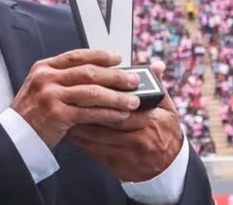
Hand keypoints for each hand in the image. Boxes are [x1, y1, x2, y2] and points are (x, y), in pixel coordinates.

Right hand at [11, 49, 141, 147]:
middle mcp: (46, 78)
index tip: (118, 58)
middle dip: (115, 76)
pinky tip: (120, 116)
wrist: (15, 136)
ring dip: (116, 96)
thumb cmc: (33, 113)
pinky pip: (89, 112)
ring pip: (92, 92)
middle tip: (134, 80)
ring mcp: (51, 95)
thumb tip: (98, 75)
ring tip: (133, 101)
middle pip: (88, 72)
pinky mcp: (57, 114)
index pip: (77, 56)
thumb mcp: (42, 88)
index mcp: (44, 67)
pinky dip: (108, 114)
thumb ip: (63, 79)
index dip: (100, 56)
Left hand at [67, 61, 182, 181]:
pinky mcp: (117, 166)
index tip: (86, 87)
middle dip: (86, 110)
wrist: (169, 168)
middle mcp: (141, 138)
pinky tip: (69, 132)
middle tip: (69, 98)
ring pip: (97, 137)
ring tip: (64, 113)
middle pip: (107, 121)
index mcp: (153, 120)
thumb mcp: (167, 109)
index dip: (103, 97)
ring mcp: (128, 154)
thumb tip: (156, 65)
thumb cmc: (165, 133)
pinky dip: (80, 141)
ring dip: (78, 125)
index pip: (123, 106)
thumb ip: (157, 87)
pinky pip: (94, 152)